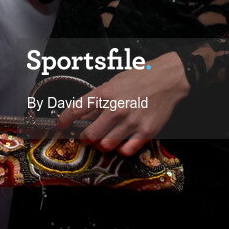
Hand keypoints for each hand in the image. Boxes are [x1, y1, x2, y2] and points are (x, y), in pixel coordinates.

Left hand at [56, 53, 189, 155]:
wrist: (168, 79)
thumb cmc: (141, 77)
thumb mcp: (114, 82)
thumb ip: (99, 100)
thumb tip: (84, 115)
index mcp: (106, 92)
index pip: (77, 109)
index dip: (65, 120)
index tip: (60, 126)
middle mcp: (116, 108)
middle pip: (90, 134)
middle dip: (85, 138)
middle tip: (87, 137)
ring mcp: (131, 121)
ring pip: (106, 145)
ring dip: (102, 145)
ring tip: (105, 139)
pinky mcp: (146, 131)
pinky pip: (126, 150)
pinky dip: (120, 149)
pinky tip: (122, 142)